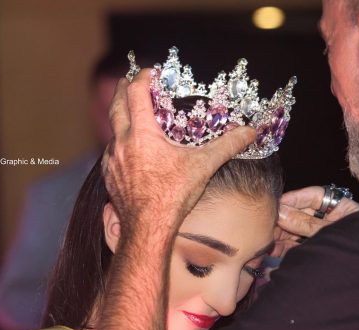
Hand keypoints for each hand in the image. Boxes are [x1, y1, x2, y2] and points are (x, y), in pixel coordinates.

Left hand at [102, 70, 254, 227]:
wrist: (149, 228)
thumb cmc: (173, 196)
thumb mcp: (203, 166)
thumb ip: (226, 146)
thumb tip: (249, 133)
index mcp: (142, 133)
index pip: (137, 93)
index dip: (143, 78)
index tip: (150, 73)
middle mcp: (122, 142)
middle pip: (117, 106)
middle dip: (123, 91)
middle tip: (129, 82)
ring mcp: (113, 161)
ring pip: (112, 132)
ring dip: (121, 120)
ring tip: (131, 117)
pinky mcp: (109, 178)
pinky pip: (111, 154)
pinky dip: (119, 145)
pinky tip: (129, 152)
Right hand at [273, 185, 358, 256]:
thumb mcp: (331, 231)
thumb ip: (307, 224)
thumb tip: (281, 214)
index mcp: (343, 209)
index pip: (316, 196)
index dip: (296, 198)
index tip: (279, 203)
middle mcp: (332, 222)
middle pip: (303, 215)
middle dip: (285, 220)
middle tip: (269, 224)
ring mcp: (322, 239)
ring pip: (297, 233)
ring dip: (282, 236)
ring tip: (268, 241)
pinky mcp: (314, 255)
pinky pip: (298, 249)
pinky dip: (285, 251)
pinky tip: (274, 252)